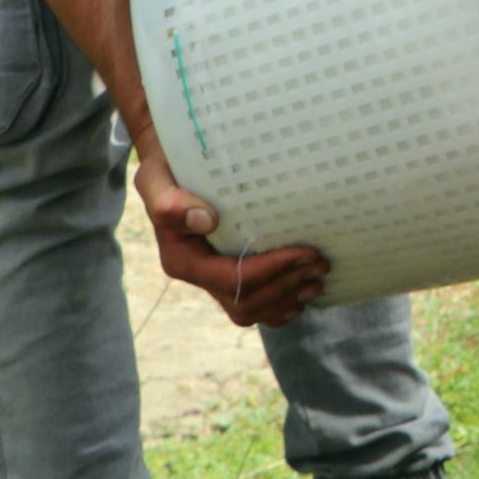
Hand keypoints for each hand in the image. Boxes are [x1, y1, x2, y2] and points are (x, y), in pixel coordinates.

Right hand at [135, 140, 324, 327]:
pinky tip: (305, 291)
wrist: (172, 168)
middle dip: (286, 287)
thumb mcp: (156, 178)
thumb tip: (206, 220)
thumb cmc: (167, 169)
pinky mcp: (230, 276)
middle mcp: (199, 275)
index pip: (230, 279)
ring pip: (253, 310)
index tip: (305, 252)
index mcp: (182, 260)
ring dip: (289, 299)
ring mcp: (215, 280)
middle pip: (245, 303)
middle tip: (321, 264)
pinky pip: (258, 306)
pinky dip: (283, 304)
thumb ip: (171, 202)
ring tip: (318, 279)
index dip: (271, 270)